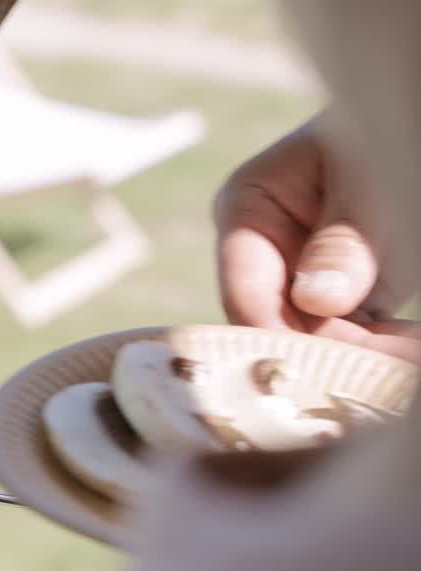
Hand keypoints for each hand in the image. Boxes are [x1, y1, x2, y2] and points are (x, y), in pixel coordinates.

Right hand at [213, 113, 420, 361]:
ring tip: (407, 360)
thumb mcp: (371, 179)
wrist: (413, 123)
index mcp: (247, 207)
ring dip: (364, 356)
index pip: (245, 289)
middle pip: (277, 323)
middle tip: (388, 368)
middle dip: (331, 351)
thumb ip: (343, 241)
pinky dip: (381, 350)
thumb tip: (316, 301)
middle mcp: (263, 248)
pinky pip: (351, 335)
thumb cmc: (392, 132)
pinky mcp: (343, 293)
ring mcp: (301, 274)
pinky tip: (406, 354)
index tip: (324, 366)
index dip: (278, 333)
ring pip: (316, 337)